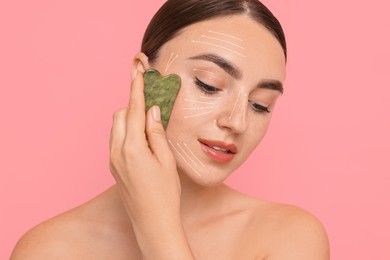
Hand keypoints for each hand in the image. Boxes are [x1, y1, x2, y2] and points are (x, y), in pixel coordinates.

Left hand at [109, 71, 180, 225]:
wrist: (152, 221)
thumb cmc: (164, 193)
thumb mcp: (166, 160)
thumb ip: (156, 132)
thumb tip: (151, 111)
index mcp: (132, 148)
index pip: (133, 110)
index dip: (136, 88)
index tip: (136, 71)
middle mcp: (117, 151)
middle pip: (120, 115)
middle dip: (133, 106)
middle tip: (152, 106)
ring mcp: (113, 160)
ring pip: (116, 127)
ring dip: (130, 120)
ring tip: (150, 126)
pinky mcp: (114, 167)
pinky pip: (116, 140)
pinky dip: (127, 132)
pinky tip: (143, 140)